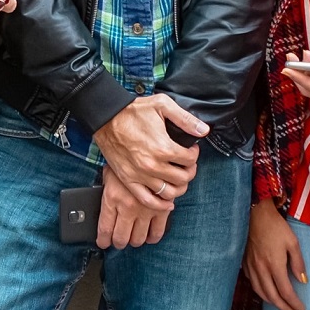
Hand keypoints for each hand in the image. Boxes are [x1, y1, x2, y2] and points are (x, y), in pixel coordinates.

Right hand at [91, 94, 205, 206]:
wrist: (105, 117)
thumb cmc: (132, 111)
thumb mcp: (162, 105)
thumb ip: (185, 119)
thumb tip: (203, 130)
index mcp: (163, 147)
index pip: (190, 160)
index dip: (194, 154)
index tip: (191, 150)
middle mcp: (153, 165)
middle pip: (183, 178)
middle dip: (189, 170)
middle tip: (186, 163)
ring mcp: (140, 175)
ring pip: (169, 192)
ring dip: (178, 187)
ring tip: (177, 177)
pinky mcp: (128, 180)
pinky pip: (148, 200)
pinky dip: (160, 204)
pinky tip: (168, 201)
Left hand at [97, 163, 171, 248]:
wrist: (150, 152)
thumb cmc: (128, 161)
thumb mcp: (109, 174)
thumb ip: (106, 191)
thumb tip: (101, 208)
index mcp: (112, 198)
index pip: (105, 228)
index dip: (103, 240)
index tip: (103, 243)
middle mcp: (128, 207)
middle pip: (121, 238)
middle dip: (118, 242)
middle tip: (118, 241)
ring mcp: (145, 210)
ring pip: (138, 238)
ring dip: (134, 241)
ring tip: (132, 238)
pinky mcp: (161, 210)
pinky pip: (157, 232)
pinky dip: (153, 238)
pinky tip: (149, 237)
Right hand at [242, 198, 306, 309]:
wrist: (255, 215)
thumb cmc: (276, 227)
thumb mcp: (293, 242)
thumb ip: (298, 263)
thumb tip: (303, 281)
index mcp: (274, 265)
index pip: (285, 291)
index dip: (294, 303)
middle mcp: (261, 269)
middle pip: (272, 296)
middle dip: (283, 308)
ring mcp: (251, 266)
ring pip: (260, 291)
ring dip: (271, 302)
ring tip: (281, 306)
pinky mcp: (245, 262)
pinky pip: (252, 282)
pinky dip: (260, 291)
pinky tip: (266, 291)